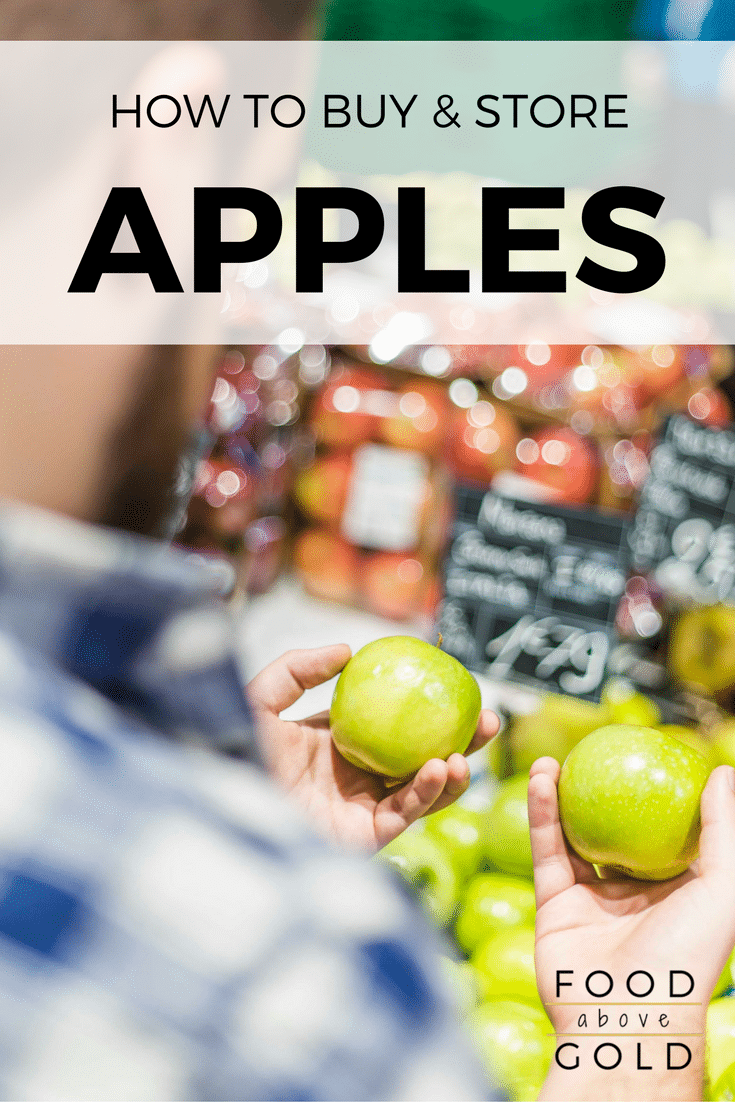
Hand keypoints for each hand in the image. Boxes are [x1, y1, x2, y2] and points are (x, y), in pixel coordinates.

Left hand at [247, 644, 497, 852]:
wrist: (220, 806)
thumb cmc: (230, 753)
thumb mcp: (261, 699)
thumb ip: (299, 669)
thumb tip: (348, 649)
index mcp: (336, 743)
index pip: (392, 722)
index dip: (426, 707)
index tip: (456, 685)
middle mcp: (354, 776)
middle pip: (419, 756)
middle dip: (459, 741)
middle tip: (488, 719)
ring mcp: (361, 808)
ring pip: (421, 790)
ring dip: (452, 771)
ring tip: (466, 751)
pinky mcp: (363, 838)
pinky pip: (405, 813)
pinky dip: (427, 792)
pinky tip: (440, 768)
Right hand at [529, 757, 734, 1101]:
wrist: (625, 1015)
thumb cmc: (686, 956)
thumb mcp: (722, 889)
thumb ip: (723, 832)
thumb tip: (723, 773)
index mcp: (675, 892)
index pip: (665, 834)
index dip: (655, 796)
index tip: (645, 755)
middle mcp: (632, 894)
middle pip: (614, 831)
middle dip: (601, 793)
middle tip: (592, 755)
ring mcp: (591, 899)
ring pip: (573, 836)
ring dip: (562, 795)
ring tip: (556, 759)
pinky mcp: (554, 904)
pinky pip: (547, 849)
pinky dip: (541, 813)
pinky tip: (542, 779)